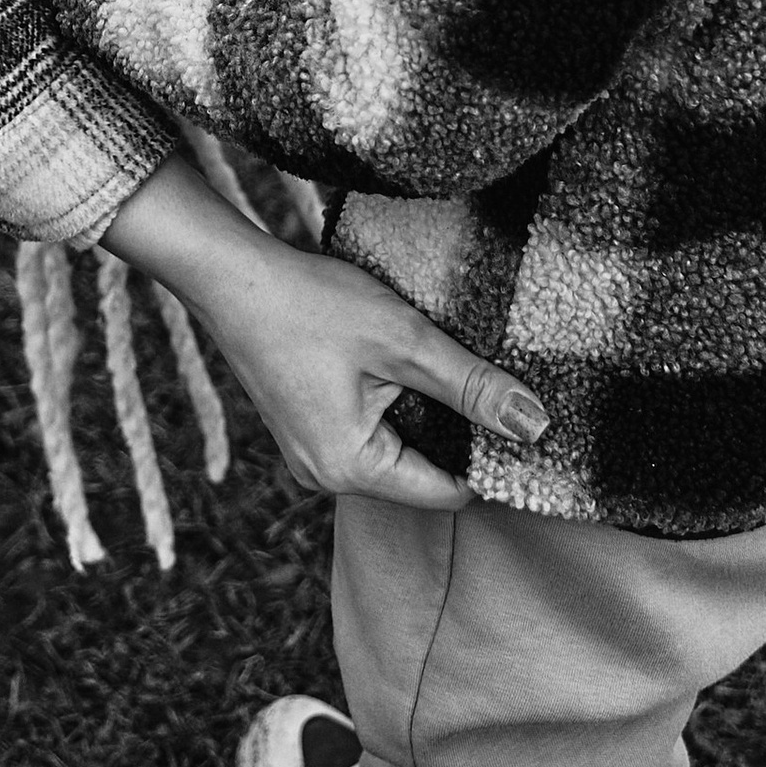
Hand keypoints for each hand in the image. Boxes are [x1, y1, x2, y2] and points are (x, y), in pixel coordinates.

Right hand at [102, 156, 545, 511]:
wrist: (231, 274)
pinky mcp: (306, 430)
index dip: (488, 458)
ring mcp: (311, 455)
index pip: (448, 492)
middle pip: (422, 473)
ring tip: (431, 361)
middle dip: (453, 431)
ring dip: (421, 412)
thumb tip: (534, 425)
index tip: (513, 416)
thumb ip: (472, 385)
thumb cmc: (310, 304)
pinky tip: (396, 361)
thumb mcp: (404, 340)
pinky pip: (368, 433)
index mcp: (351, 469)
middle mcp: (326, 477)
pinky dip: (391, 404)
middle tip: (478, 378)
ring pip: (397, 450)